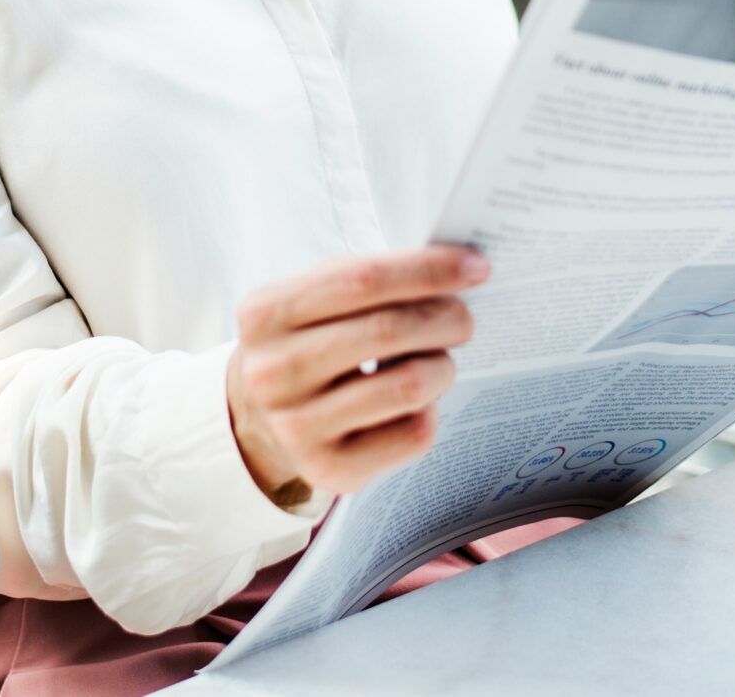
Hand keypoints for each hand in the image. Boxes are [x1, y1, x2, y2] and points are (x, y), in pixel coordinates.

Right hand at [225, 246, 487, 504]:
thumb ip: (368, 278)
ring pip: (409, 385)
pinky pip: (413, 433)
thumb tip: (455, 268)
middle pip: (388, 331)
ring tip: (441, 360)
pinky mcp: (330, 469)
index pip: (362, 280)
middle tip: (464, 318)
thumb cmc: (306, 342)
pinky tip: (418, 402)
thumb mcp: (313, 299)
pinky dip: (431, 411)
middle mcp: (272, 371)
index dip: (427, 270)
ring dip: (443, 365)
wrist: (260, 419)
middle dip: (446, 317)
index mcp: (266, 313)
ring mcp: (297, 426)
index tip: (475, 265)